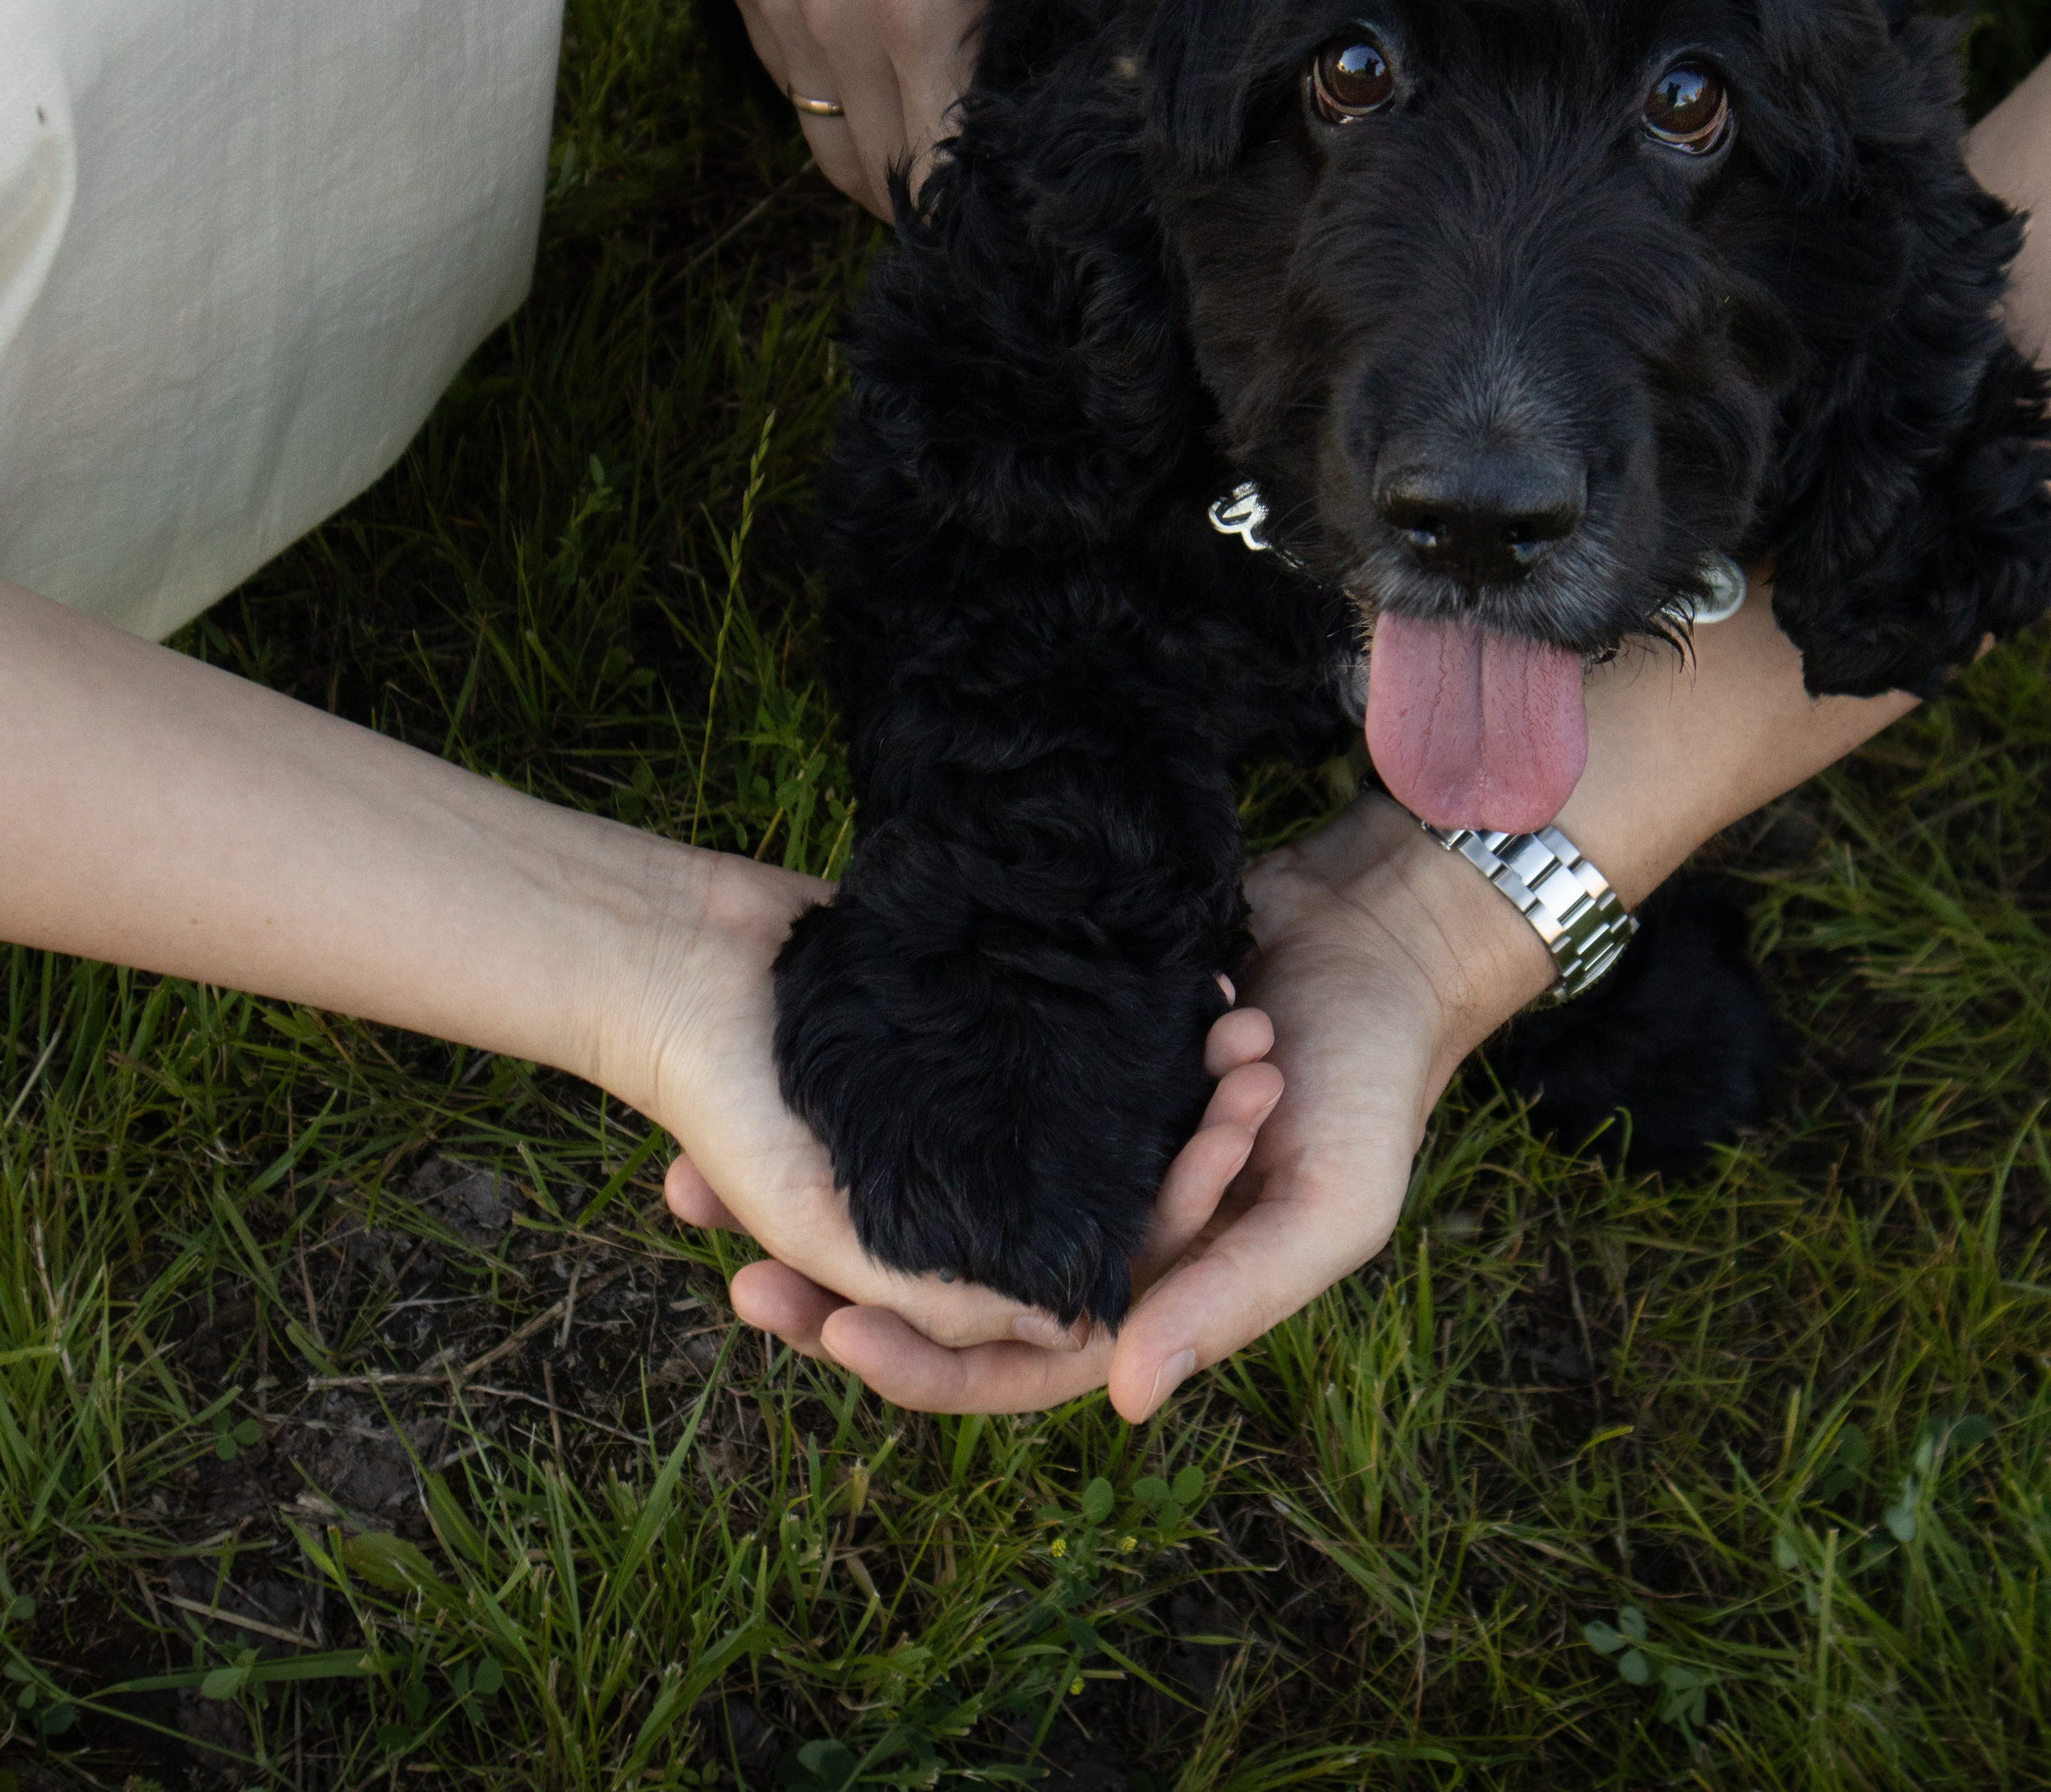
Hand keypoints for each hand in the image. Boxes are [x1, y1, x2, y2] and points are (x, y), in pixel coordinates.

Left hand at [691, 792, 1541, 1418]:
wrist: (1371, 936)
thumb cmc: (1369, 1087)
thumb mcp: (1325, 1209)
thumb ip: (1228, 1298)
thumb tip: (1122, 1403)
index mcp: (1141, 1288)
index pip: (1008, 1362)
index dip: (918, 1361)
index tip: (825, 1329)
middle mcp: (1079, 1223)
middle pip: (933, 1279)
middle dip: (823, 1273)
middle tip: (712, 1229)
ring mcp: (1054, 1140)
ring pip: (919, 1183)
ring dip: (818, 1177)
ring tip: (699, 1156)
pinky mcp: (1040, 1057)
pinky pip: (942, 1088)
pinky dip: (872, 1088)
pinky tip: (790, 1065)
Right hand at [702, 0, 1135, 217]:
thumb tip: (1168, 30)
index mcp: (908, 8)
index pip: (938, 179)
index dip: (986, 214)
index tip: (1036, 217)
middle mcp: (824, 22)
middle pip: (878, 180)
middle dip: (941, 206)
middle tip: (1009, 203)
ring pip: (824, 140)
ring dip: (883, 161)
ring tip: (952, 159)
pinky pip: (787, 77)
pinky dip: (836, 100)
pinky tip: (893, 76)